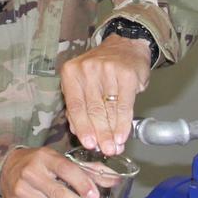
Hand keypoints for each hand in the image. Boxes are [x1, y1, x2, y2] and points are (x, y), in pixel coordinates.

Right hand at [0, 147, 99, 197]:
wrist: (5, 168)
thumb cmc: (39, 164)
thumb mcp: (59, 159)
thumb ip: (87, 169)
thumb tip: (115, 179)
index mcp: (44, 157)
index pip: (66, 169)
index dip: (82, 183)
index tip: (94, 196)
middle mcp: (29, 172)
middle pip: (59, 194)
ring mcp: (19, 190)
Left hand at [60, 35, 151, 154]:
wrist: (126, 47)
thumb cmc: (102, 69)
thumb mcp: (84, 82)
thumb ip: (79, 105)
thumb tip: (78, 132)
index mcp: (71, 72)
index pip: (75, 106)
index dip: (82, 128)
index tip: (88, 144)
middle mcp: (86, 69)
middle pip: (92, 109)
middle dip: (99, 134)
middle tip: (105, 150)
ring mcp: (106, 70)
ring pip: (108, 109)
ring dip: (112, 132)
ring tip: (115, 147)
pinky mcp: (126, 74)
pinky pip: (124, 104)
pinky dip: (124, 123)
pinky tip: (123, 135)